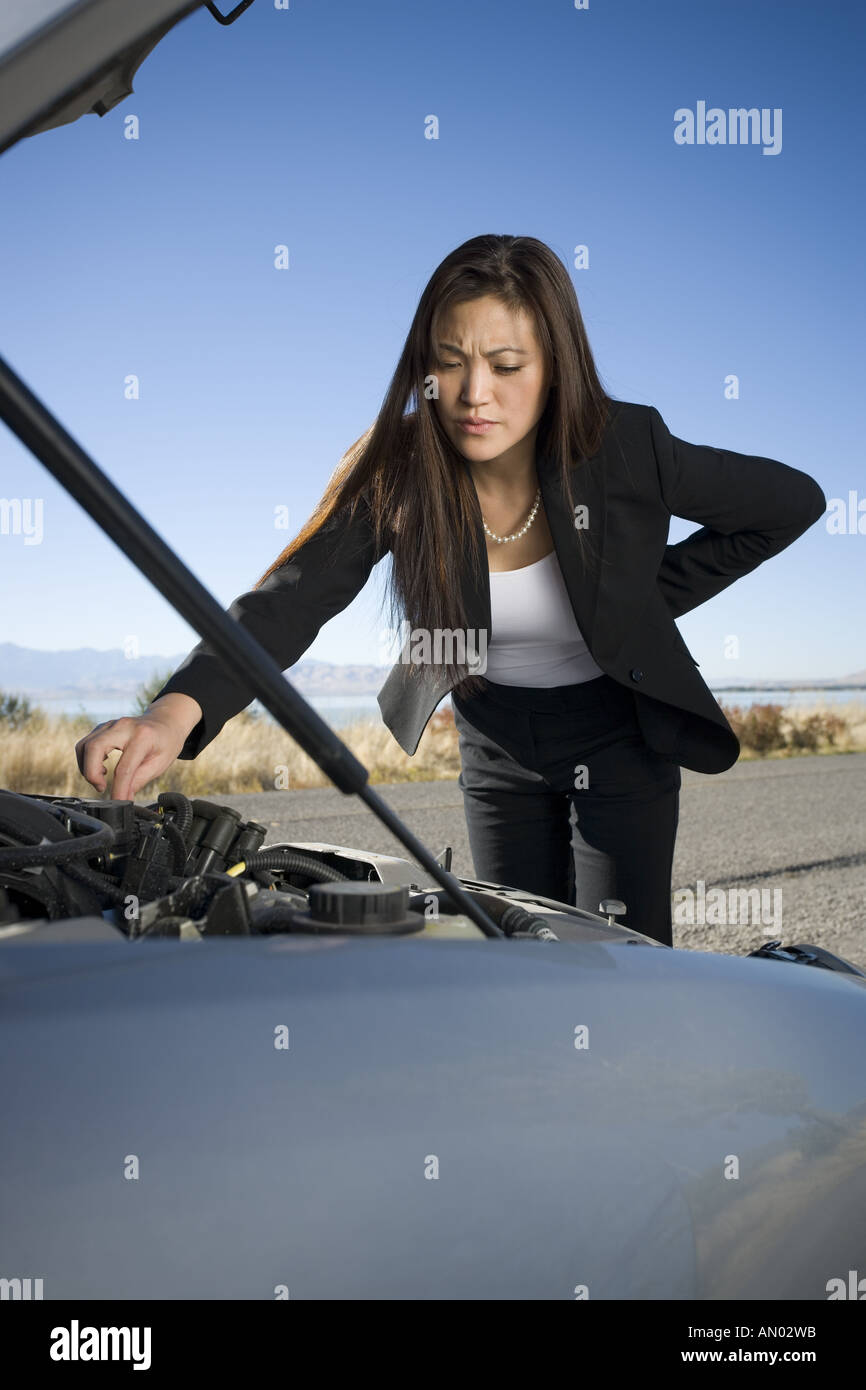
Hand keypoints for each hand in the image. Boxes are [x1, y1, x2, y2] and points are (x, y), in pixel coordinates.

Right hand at [74, 705, 193, 800]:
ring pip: (85, 745)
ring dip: (86, 767)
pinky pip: (86, 744)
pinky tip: (100, 769)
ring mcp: (111, 724)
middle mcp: (124, 727)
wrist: (165, 720)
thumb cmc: (166, 742)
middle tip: (102, 787)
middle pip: (94, 748)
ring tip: (101, 780)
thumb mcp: (160, 764)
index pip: (124, 768)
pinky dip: (87, 759)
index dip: (118, 789)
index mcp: (143, 737)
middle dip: (91, 773)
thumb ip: (139, 781)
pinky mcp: (103, 727)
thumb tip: (123, 799)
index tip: (117, 802)